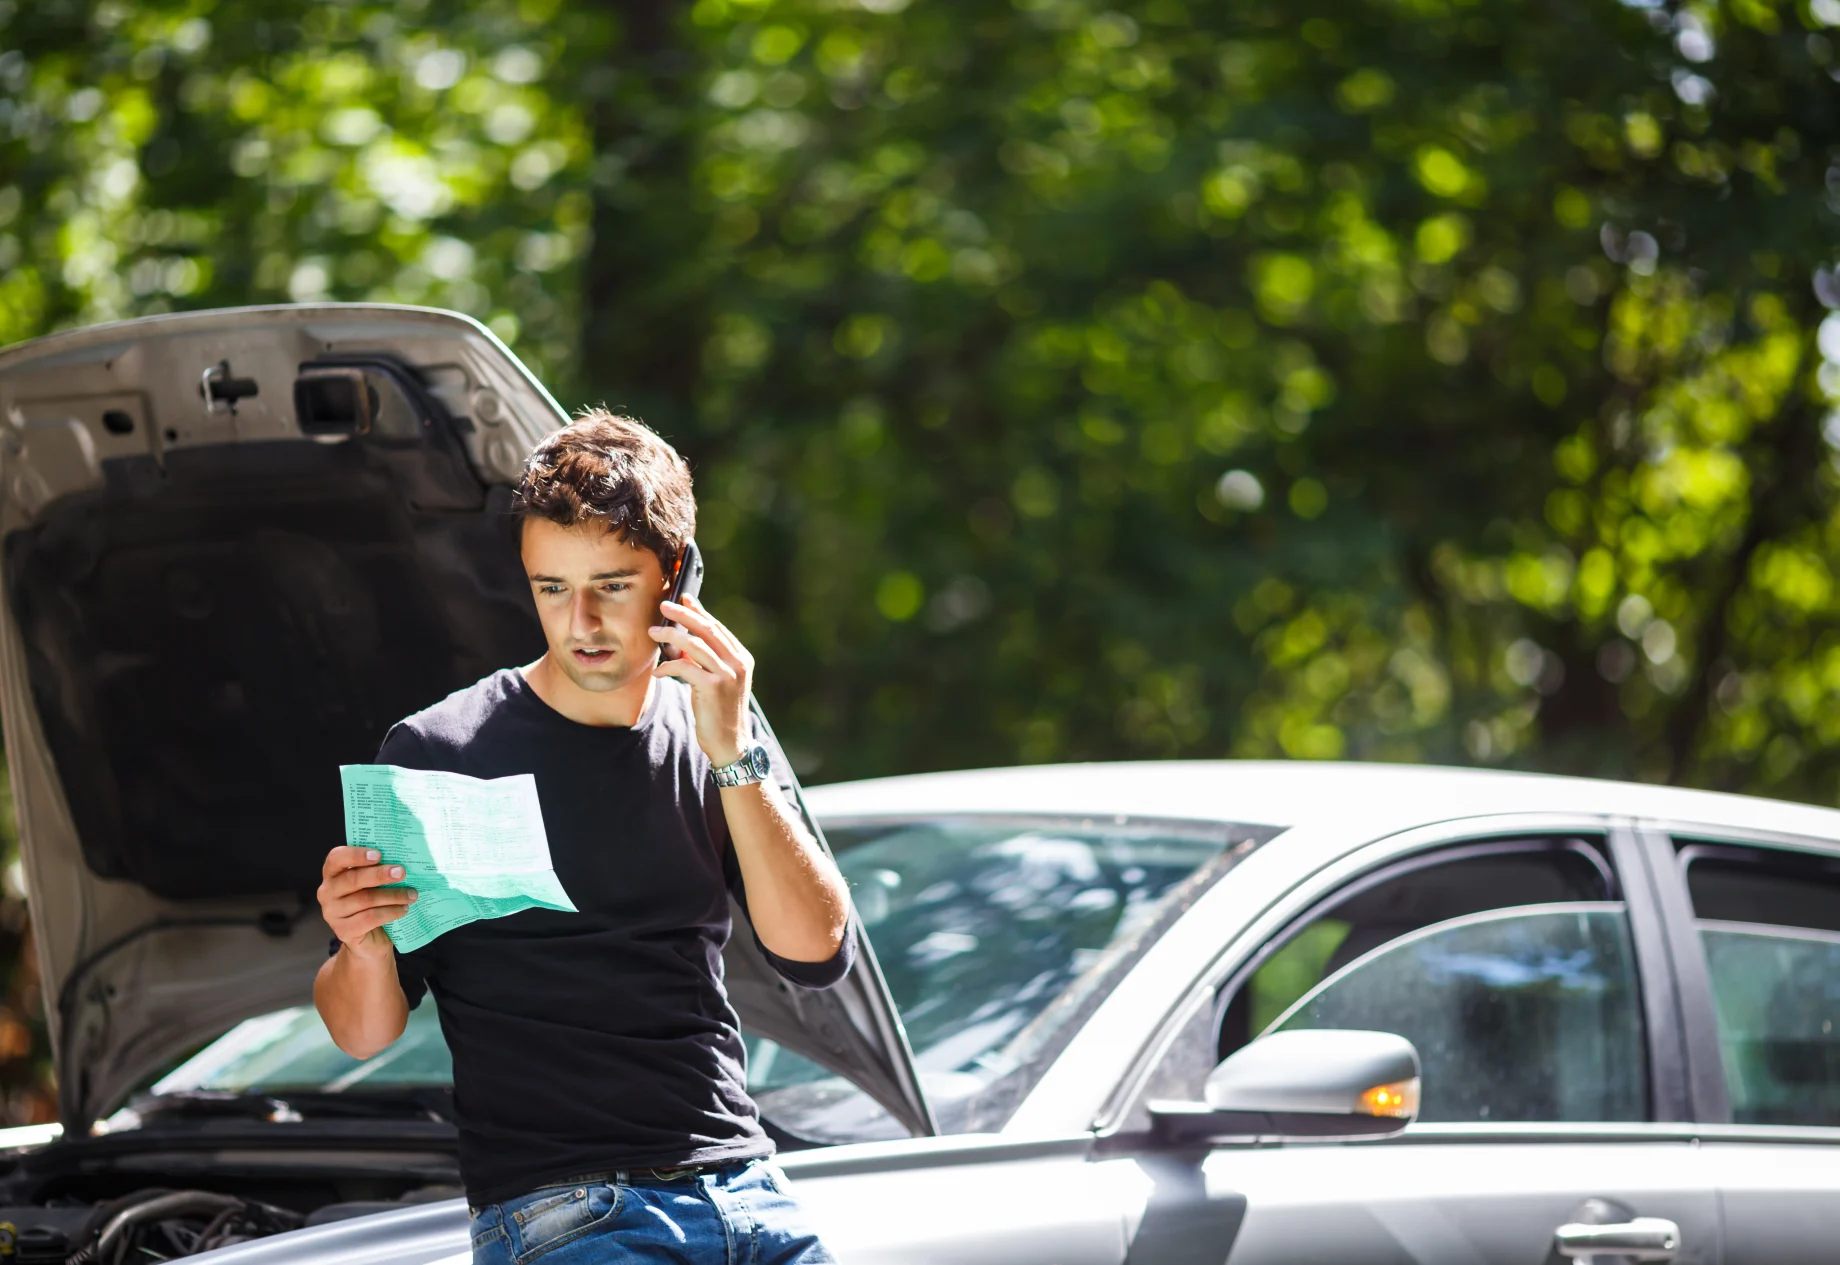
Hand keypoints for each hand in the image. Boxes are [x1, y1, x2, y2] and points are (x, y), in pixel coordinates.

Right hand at [317, 845, 417, 959]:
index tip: (378, 855)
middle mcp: (327, 892)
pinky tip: (404, 909)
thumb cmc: (372, 902)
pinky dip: (390, 912)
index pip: (336, 858)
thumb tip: (402, 858)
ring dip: (393, 895)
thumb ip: (378, 869)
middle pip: (353, 879)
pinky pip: (370, 918)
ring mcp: (332, 913)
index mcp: (332, 873)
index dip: (356, 855)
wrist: (369, 938)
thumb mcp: (372, 883)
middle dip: (380, 875)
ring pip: (365, 899)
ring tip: (411, 894)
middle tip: (401, 872)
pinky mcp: (343, 931)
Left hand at [650, 593, 752, 766]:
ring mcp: (728, 675)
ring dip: (671, 636)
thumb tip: (681, 641)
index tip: (683, 598)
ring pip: (695, 645)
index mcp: (742, 659)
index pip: (717, 628)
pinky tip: (659, 671)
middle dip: (683, 615)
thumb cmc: (719, 712)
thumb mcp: (716, 682)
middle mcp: (738, 664)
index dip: (699, 611)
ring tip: (653, 633)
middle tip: (663, 606)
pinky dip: (669, 666)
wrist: (731, 744)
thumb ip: (705, 661)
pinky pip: (686, 667)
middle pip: (707, 630)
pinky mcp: (713, 688)